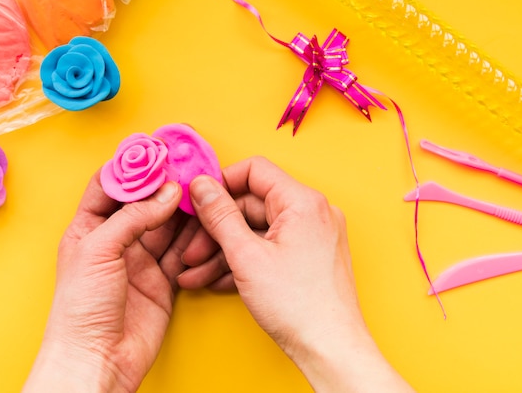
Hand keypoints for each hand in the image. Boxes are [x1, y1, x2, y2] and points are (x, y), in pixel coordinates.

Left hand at [23, 171, 186, 392]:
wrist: (97, 358)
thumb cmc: (81, 308)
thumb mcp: (99, 249)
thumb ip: (134, 216)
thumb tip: (167, 191)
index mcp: (88, 229)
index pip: (110, 187)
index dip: (132, 168)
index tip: (157, 152)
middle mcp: (115, 242)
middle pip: (143, 203)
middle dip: (163, 186)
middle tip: (187, 168)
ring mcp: (139, 261)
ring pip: (166, 225)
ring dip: (181, 210)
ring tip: (200, 191)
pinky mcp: (161, 280)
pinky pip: (180, 251)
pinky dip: (192, 237)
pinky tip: (202, 222)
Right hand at [180, 156, 413, 391]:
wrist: (330, 349)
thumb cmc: (297, 306)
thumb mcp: (246, 255)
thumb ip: (219, 215)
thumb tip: (201, 185)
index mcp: (302, 202)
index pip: (254, 171)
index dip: (221, 183)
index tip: (197, 202)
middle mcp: (312, 213)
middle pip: (252, 205)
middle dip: (216, 229)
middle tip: (191, 251)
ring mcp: (313, 236)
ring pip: (258, 231)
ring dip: (224, 250)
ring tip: (197, 273)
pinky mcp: (310, 256)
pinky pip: (271, 248)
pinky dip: (245, 260)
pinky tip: (219, 280)